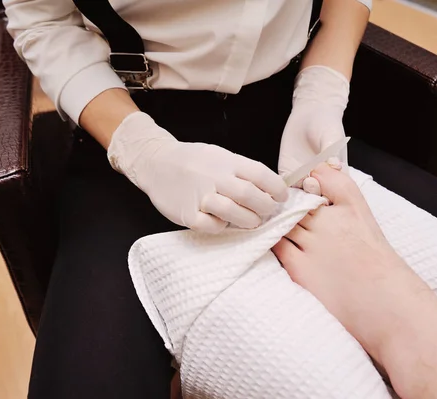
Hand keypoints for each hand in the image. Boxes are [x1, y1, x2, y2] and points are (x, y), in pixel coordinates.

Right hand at [108, 112, 287, 233]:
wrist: (155, 163)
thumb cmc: (192, 162)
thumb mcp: (219, 156)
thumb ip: (241, 170)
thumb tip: (269, 188)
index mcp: (226, 161)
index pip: (261, 175)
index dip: (277, 189)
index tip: (282, 197)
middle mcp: (215, 177)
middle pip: (251, 196)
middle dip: (266, 207)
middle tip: (268, 212)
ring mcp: (200, 196)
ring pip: (234, 213)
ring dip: (249, 221)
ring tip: (251, 221)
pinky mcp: (187, 214)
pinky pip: (212, 226)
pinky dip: (221, 227)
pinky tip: (222, 222)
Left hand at [273, 163, 436, 398]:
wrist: (387, 304)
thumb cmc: (378, 263)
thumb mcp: (364, 217)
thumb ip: (341, 188)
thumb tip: (322, 167)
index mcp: (349, 205)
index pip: (318, 178)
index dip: (305, 180)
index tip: (301, 185)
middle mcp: (329, 221)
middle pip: (296, 200)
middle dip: (287, 201)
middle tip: (282, 206)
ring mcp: (313, 244)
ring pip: (283, 220)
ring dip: (277, 219)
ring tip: (277, 225)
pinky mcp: (299, 268)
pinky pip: (276, 244)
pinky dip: (272, 238)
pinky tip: (274, 240)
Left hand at [278, 66, 349, 194]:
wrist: (310, 114)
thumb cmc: (327, 124)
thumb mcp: (332, 136)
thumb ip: (332, 152)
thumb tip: (335, 165)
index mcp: (336, 177)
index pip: (333, 192)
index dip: (327, 192)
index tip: (321, 183)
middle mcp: (320, 181)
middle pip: (316, 197)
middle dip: (311, 193)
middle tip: (308, 181)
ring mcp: (303, 179)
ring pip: (299, 195)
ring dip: (296, 193)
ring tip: (296, 181)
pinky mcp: (288, 173)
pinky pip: (284, 186)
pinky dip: (281, 188)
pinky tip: (280, 183)